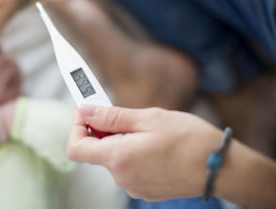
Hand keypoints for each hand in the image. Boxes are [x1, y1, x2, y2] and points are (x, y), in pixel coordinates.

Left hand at [67, 105, 223, 200]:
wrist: (223, 168)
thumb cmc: (191, 141)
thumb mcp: (149, 118)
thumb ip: (112, 116)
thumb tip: (86, 110)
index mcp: (119, 158)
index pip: (76, 147)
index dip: (75, 126)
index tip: (85, 110)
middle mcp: (122, 177)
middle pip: (95, 150)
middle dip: (103, 129)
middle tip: (123, 113)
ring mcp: (133, 186)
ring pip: (113, 156)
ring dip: (120, 139)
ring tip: (146, 130)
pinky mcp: (144, 189)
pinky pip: (127, 166)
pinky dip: (131, 151)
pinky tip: (153, 143)